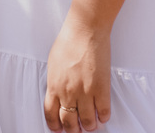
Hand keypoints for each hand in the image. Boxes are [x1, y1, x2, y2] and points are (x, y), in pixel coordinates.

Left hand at [44, 16, 110, 132]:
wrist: (85, 31)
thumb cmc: (68, 42)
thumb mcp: (53, 64)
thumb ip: (55, 81)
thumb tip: (57, 93)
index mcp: (54, 86)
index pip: (51, 114)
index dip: (55, 126)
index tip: (58, 129)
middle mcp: (68, 92)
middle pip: (69, 122)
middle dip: (73, 130)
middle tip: (78, 130)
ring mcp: (85, 92)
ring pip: (87, 121)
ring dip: (90, 126)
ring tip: (92, 124)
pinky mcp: (101, 89)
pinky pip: (103, 112)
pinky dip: (103, 117)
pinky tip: (103, 115)